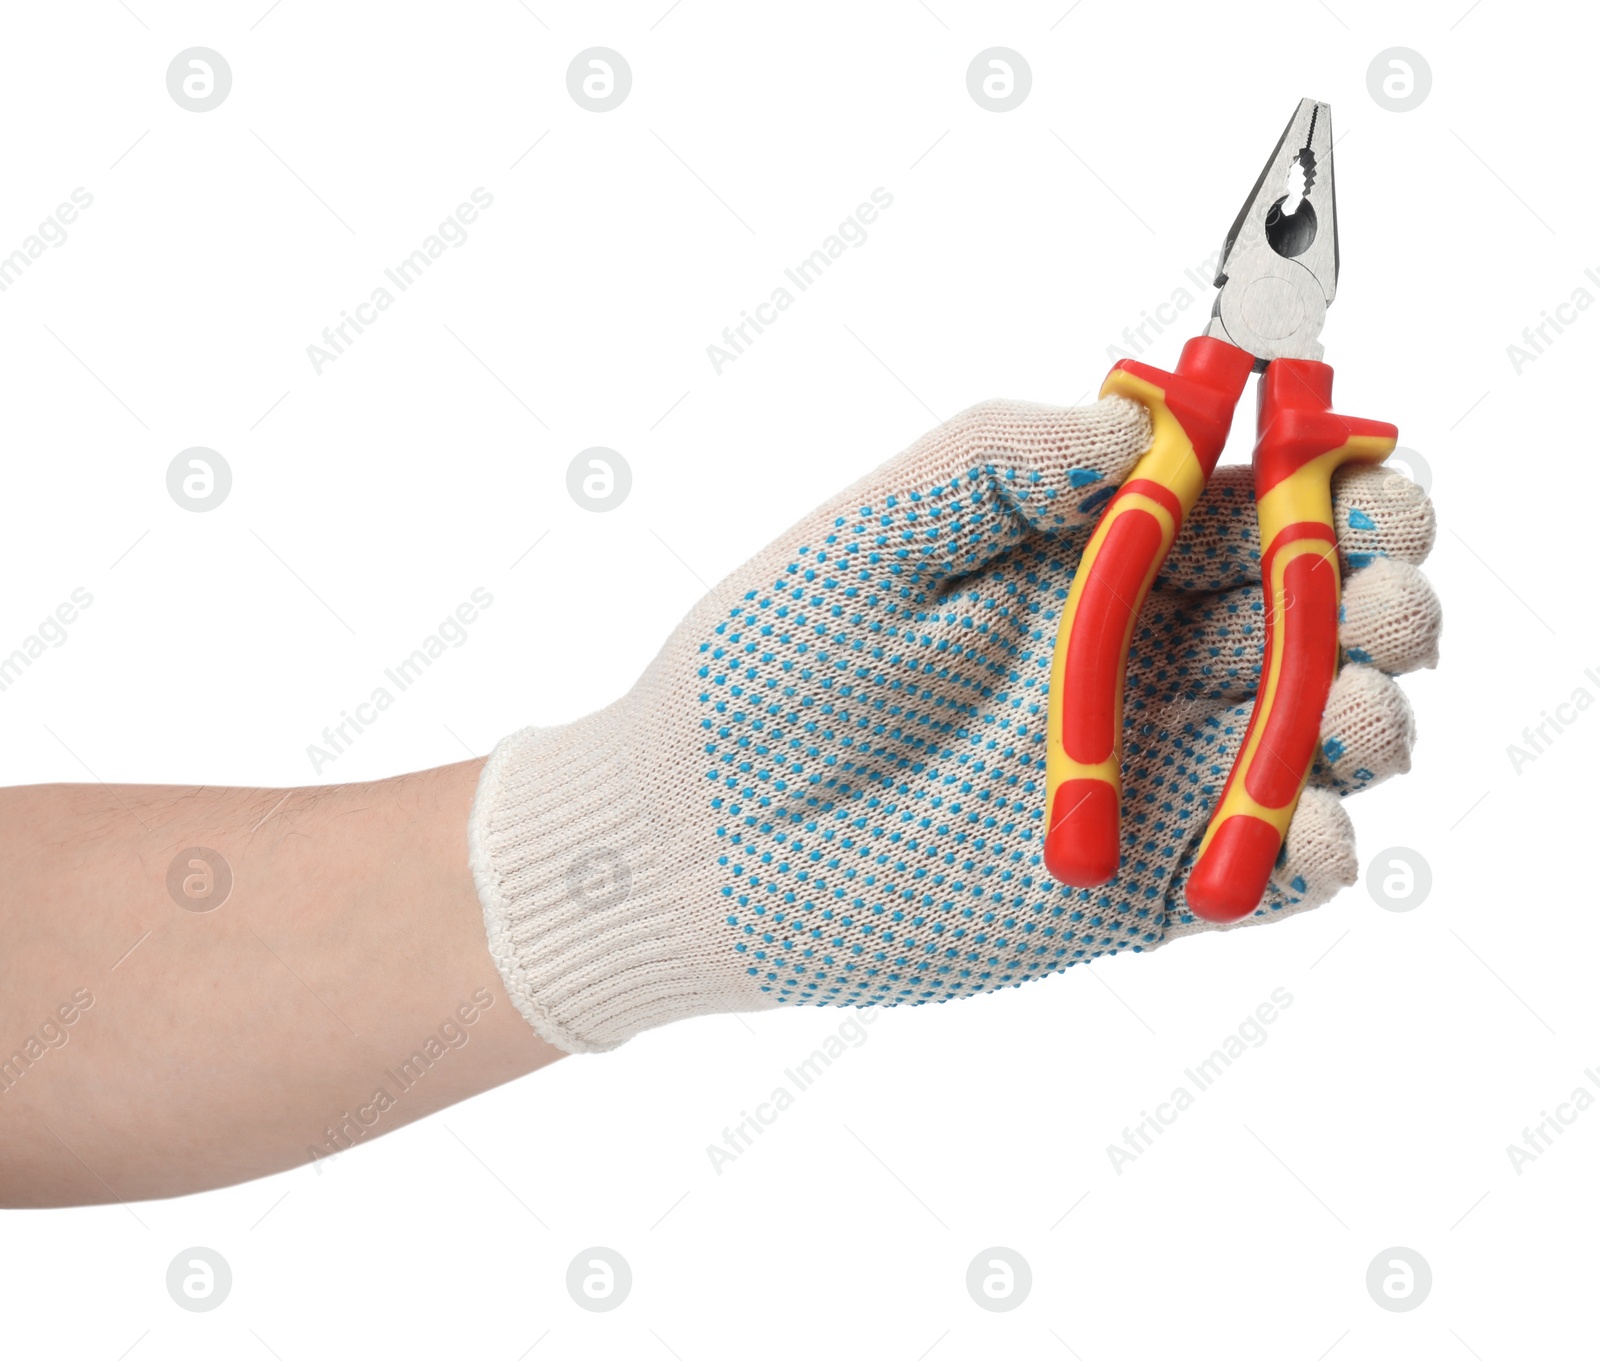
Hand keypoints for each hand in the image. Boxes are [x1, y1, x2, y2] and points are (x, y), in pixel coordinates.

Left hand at [470, 396, 1440, 1051]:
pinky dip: (1307, 852)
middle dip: (1382, 599)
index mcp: (1085, 560)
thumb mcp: (866, 533)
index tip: (1377, 486)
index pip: (1252, 506)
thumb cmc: (760, 670)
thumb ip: (995, 460)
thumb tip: (1139, 425)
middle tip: (1390, 604)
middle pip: (1311, 618)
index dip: (1337, 488)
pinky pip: (1254, 872)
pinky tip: (1307, 831)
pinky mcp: (1131, 889)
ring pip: (1306, 742)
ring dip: (1367, 720)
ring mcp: (1141, 776)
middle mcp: (1133, 659)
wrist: (692, 843)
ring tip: (1356, 714)